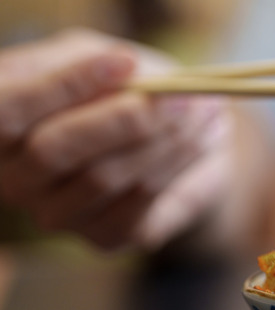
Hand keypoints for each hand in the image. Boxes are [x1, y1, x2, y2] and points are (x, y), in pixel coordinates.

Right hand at [0, 29, 232, 250]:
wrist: (173, 139)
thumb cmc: (125, 89)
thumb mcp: (102, 58)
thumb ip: (94, 60)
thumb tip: (121, 67)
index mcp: (1, 125)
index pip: (8, 110)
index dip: (65, 85)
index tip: (127, 62)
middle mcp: (15, 177)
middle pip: (52, 151)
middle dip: (122, 119)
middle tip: (178, 96)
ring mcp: (57, 213)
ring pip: (104, 177)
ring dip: (164, 138)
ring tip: (203, 107)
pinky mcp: (105, 237)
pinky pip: (141, 199)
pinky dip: (180, 160)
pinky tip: (204, 136)